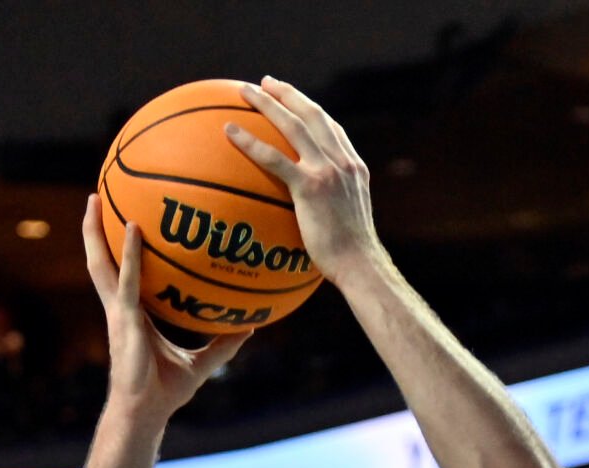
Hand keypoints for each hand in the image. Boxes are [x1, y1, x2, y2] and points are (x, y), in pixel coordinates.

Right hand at [82, 194, 247, 421]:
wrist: (146, 412)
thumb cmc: (167, 392)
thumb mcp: (203, 363)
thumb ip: (224, 344)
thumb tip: (252, 325)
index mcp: (133, 314)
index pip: (121, 274)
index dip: (117, 248)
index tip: (122, 220)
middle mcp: (120, 308)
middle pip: (101, 261)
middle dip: (95, 230)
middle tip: (96, 195)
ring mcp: (118, 312)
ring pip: (101, 264)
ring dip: (95, 232)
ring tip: (95, 198)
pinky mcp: (124, 320)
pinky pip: (127, 280)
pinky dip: (130, 254)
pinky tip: (135, 229)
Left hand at [226, 76, 384, 286]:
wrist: (359, 264)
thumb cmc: (350, 255)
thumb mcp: (347, 221)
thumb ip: (333, 205)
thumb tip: (312, 214)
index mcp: (353, 167)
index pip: (331, 128)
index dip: (311, 110)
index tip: (294, 100)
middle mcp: (342, 162)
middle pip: (313, 115)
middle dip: (288, 94)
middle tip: (266, 82)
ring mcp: (327, 171)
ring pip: (293, 126)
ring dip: (267, 104)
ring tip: (245, 92)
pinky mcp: (310, 187)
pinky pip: (274, 158)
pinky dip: (250, 142)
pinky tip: (229, 132)